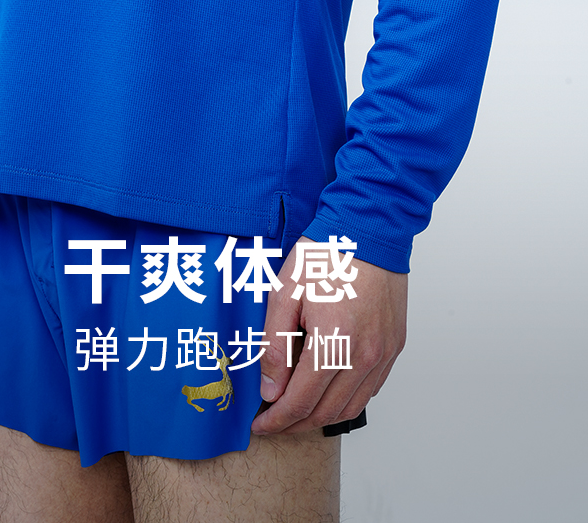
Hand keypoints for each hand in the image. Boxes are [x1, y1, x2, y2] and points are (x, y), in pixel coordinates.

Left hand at [252, 236, 407, 434]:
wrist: (369, 227)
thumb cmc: (328, 252)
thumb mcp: (285, 292)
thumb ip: (275, 344)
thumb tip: (270, 388)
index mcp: (335, 340)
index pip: (301, 401)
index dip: (277, 420)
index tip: (260, 425)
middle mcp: (365, 354)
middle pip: (327, 412)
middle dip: (295, 424)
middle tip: (273, 421)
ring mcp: (383, 352)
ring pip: (351, 407)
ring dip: (321, 417)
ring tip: (296, 411)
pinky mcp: (393, 346)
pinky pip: (370, 389)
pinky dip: (346, 400)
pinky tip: (326, 390)